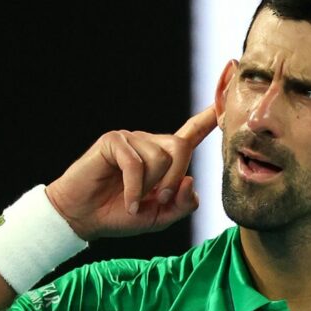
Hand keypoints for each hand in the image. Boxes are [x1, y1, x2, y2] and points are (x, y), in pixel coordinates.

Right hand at [45, 106, 217, 240]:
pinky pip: (135, 164)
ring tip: (135, 199)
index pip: (192, 131)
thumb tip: (191, 181)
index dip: (210, 116)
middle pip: (181, 146)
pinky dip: (134, 190)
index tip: (227, 92)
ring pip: (160, 158)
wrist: (84, 218)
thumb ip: (183, 204)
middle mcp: (149, 142)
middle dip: (174, 178)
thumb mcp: (160, 217)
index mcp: (164, 156)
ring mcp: (130, 139)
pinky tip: (128, 202)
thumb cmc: (120, 215)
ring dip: (149, 187)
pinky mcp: (112, 141)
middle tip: (159, 200)